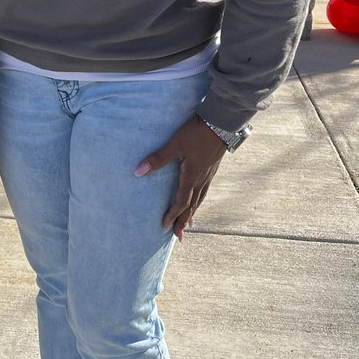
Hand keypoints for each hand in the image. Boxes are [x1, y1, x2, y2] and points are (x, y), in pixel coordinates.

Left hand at [135, 117, 226, 239]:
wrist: (220, 122)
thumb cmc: (196, 134)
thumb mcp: (175, 145)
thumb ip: (157, 159)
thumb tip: (138, 172)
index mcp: (192, 177)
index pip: (180, 202)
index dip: (171, 215)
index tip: (164, 227)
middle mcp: (201, 180)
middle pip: (192, 206)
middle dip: (183, 221)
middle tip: (178, 236)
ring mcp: (209, 174)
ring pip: (200, 198)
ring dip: (193, 212)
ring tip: (190, 223)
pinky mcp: (212, 167)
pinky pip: (205, 189)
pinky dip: (199, 199)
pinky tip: (198, 196)